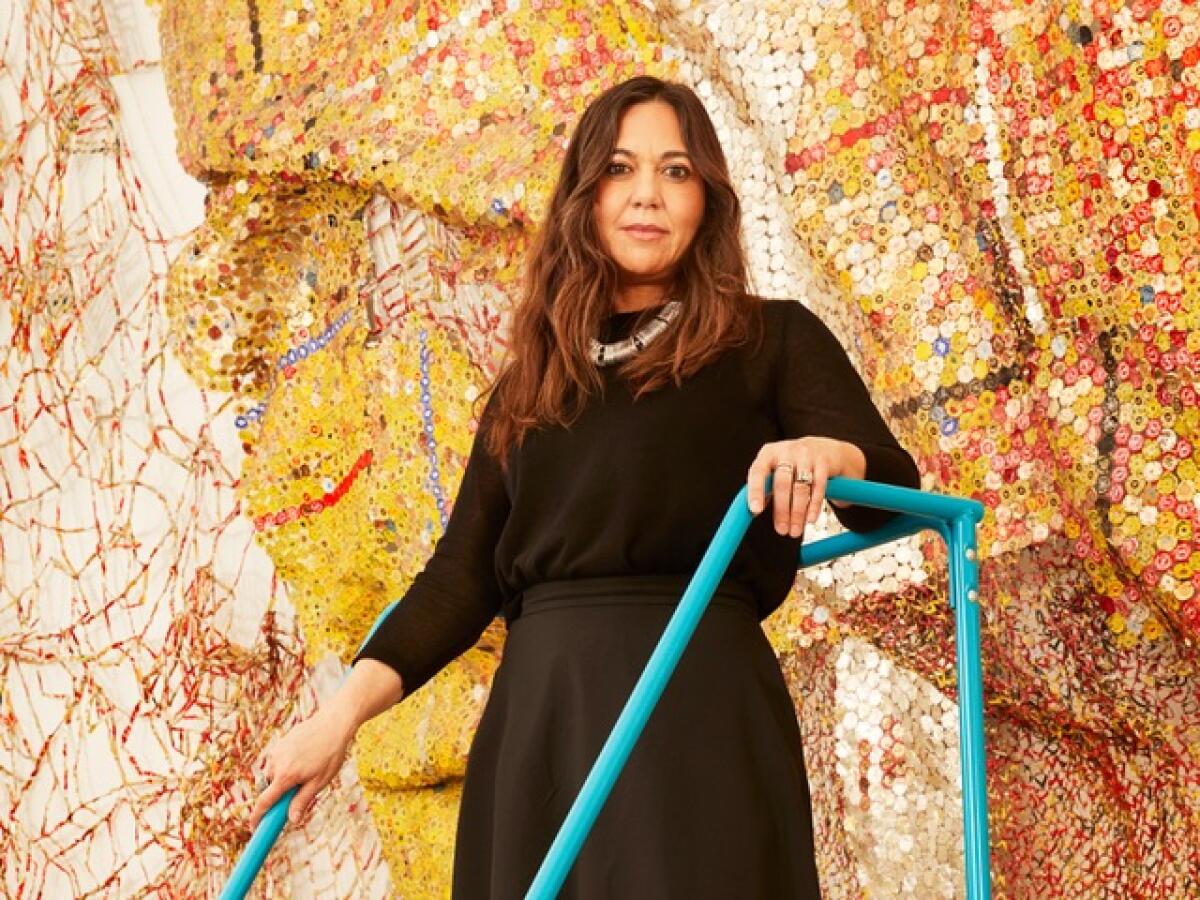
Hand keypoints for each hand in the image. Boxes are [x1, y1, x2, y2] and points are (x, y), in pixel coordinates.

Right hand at [249, 706, 356, 829]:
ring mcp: (276, 751)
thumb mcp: (319, 782)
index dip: (257, 816)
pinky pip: (277, 761)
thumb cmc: (330, 754)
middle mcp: (276, 763)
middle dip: (280, 793)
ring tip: (307, 770)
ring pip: (273, 774)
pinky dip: (285, 766)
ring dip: (283, 778)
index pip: (264, 802)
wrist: (333, 724)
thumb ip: (302, 801)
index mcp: (285, 776)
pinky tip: (304, 759)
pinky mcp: (279, 743)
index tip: (253, 827)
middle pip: (270, 788)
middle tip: (300, 789)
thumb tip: (292, 820)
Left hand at [746, 437, 866, 536]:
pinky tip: (810, 519)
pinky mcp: (823, 461)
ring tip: (796, 529)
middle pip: (781, 483)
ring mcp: (806, 454)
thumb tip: (753, 511)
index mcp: (768, 453)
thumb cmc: (794, 462)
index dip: (755, 491)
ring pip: (800, 487)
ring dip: (797, 512)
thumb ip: (765, 487)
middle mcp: (786, 451)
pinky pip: (818, 487)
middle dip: (782, 510)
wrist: (825, 448)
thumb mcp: (776, 468)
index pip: (757, 472)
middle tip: (782, 530)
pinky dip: (814, 505)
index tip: (755, 510)